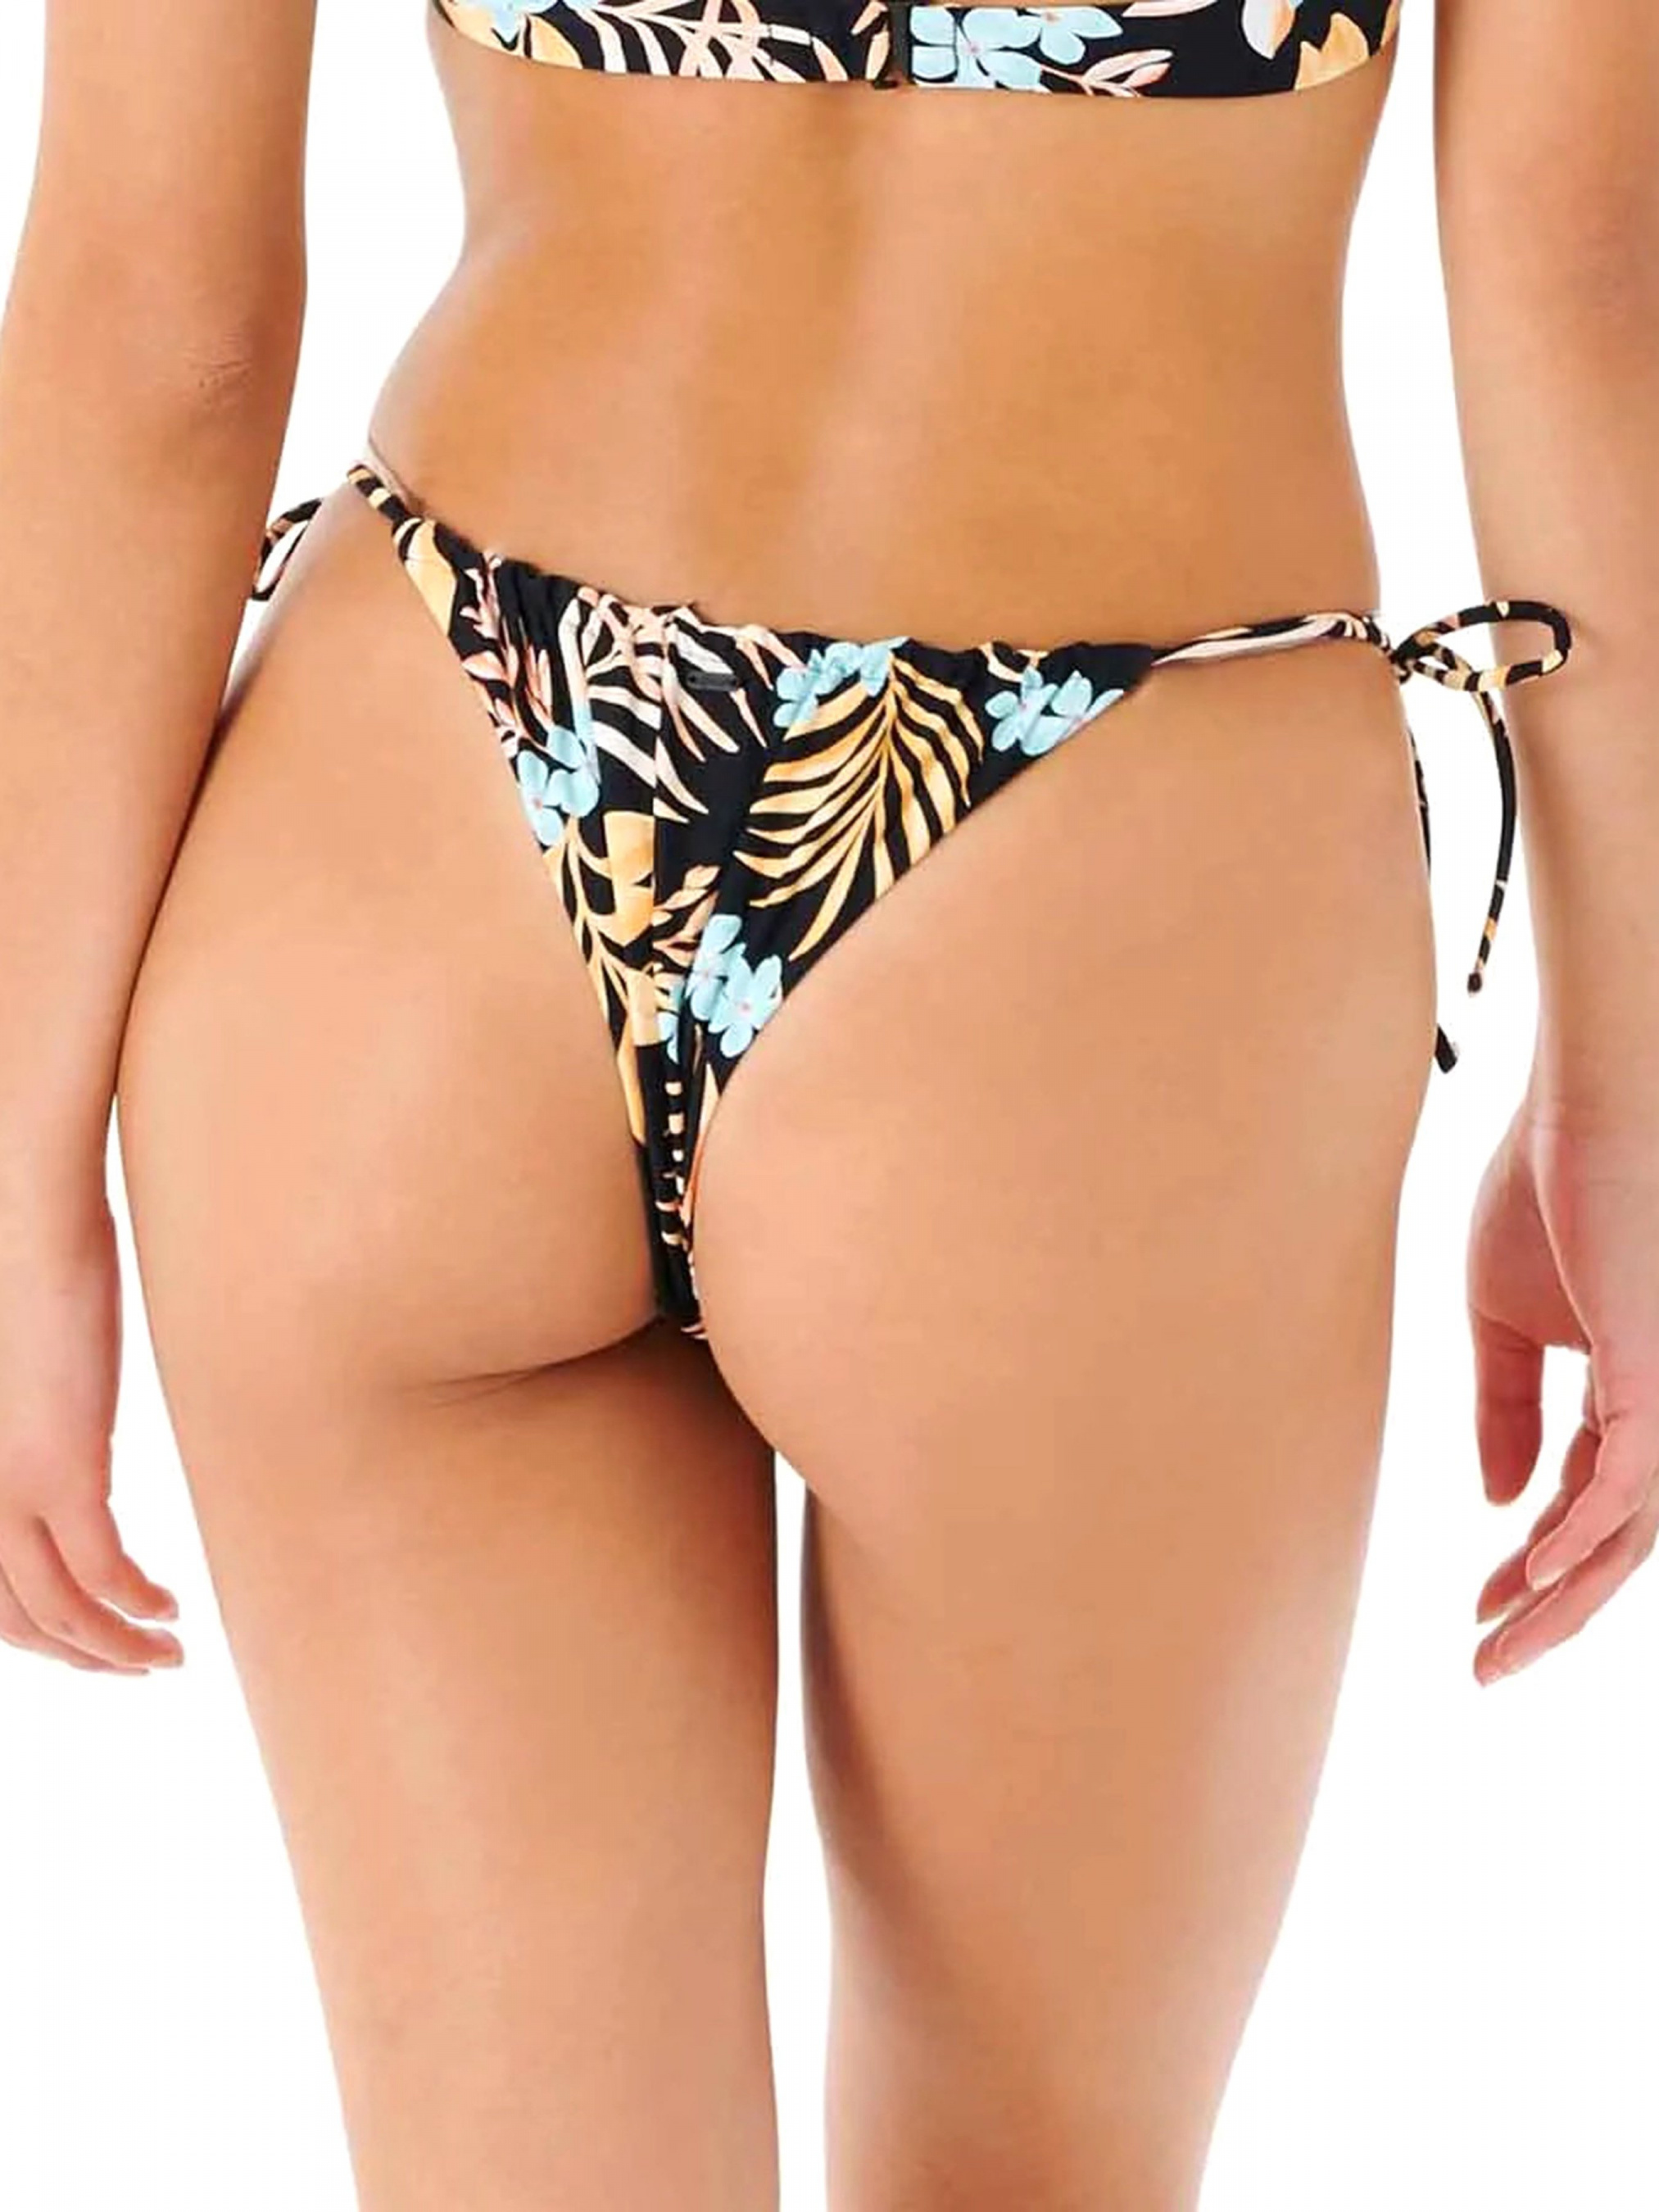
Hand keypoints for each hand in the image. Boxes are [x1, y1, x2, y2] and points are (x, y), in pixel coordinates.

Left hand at [0, 1183, 180, 1671]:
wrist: (25, 1223)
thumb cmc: (22, 1275)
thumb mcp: (19, 1378)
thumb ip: (31, 1432)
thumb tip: (64, 1448)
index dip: (40, 1636)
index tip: (94, 1641)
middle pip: (17, 1620)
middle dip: (80, 1657)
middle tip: (134, 1664)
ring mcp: (8, 1487)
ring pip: (57, 1612)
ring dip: (114, 1647)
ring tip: (163, 1653)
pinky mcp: (61, 1466)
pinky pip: (101, 1571)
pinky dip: (135, 1605)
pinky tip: (168, 1608)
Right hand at [1467, 1088, 1658, 1682]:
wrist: (1590, 1105)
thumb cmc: (1548, 1186)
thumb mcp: (1502, 1320)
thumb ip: (1503, 1409)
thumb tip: (1499, 1502)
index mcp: (1623, 1390)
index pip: (1582, 1505)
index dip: (1531, 1563)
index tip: (1476, 1605)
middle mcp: (1657, 1407)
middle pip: (1612, 1543)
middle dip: (1550, 1614)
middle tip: (1488, 1669)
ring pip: (1625, 1532)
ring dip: (1561, 1599)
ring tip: (1500, 1646)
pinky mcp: (1656, 1375)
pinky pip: (1627, 1480)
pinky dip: (1580, 1532)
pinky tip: (1532, 1571)